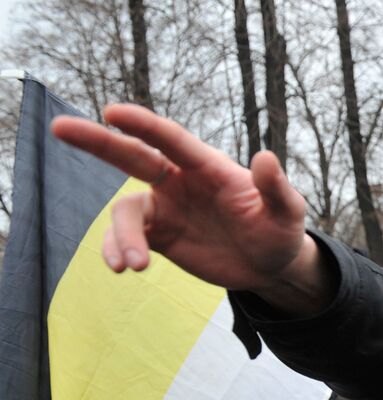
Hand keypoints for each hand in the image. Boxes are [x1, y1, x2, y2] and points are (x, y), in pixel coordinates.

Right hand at [49, 104, 328, 313]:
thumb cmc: (280, 232)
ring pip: (126, 211)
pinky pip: (128, 238)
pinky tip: (122, 269)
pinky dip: (118, 250)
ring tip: (133, 266)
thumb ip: (276, 188)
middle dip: (96, 141)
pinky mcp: (159, 236)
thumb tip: (266, 157)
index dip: (143, 125)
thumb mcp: (287, 213)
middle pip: (131, 155)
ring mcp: (165, 208)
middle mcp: (179, 181)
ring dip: (122, 236)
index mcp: (208, 167)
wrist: (270, 267)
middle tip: (58, 127)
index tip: (112, 111)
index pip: (171, 139)